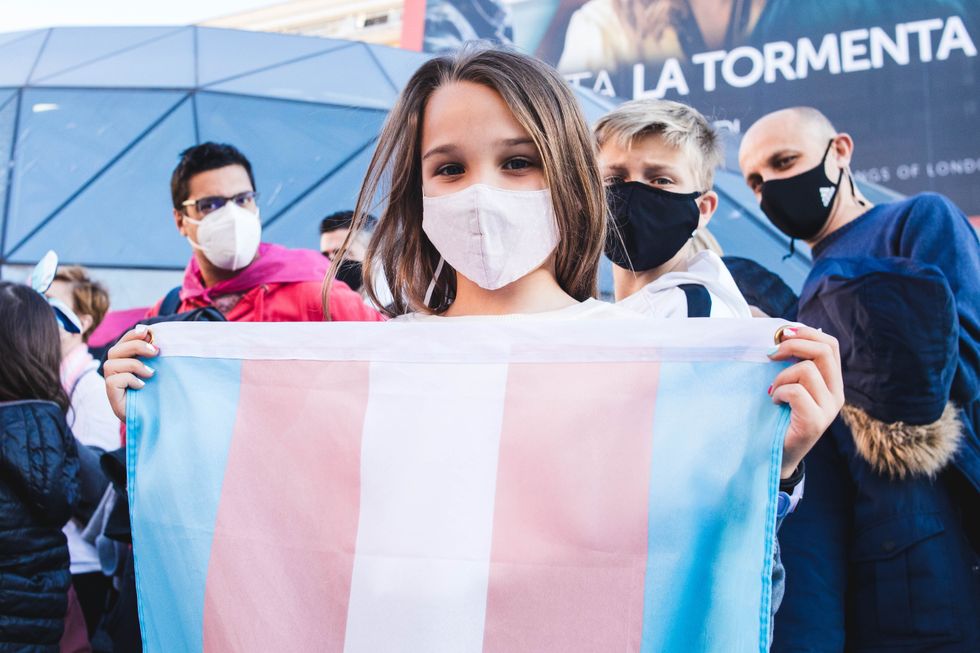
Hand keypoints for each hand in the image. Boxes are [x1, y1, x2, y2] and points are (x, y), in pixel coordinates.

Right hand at [104, 325, 158, 421]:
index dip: (134, 334)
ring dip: (134, 365)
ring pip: (112, 363)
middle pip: (116, 350)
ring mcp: (110, 381)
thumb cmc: (156, 391)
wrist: (154, 417)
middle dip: (136, 346)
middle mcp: (115, 368)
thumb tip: (156, 337)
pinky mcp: (111, 393)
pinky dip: (130, 380)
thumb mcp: (158, 369)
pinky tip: (142, 386)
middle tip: (156, 352)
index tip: (149, 333)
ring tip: (151, 373)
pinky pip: (114, 380)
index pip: (124, 341)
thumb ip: (154, 355)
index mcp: (125, 359)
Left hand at [767, 325, 843, 478]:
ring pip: (808, 370)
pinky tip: (774, 401)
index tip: (782, 332)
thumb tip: (774, 329)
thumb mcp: (786, 383)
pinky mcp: (815, 422)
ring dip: (781, 376)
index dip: (807, 333)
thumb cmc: (777, 416)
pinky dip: (780, 392)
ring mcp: (828, 409)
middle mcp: (836, 394)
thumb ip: (789, 361)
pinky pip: (797, 392)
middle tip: (771, 354)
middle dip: (793, 344)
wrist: (776, 455)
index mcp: (832, 382)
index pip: (830, 345)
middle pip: (824, 350)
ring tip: (773, 391)